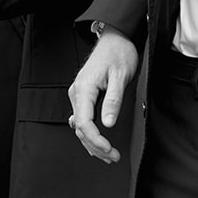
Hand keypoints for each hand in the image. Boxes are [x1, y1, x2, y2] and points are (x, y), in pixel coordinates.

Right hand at [68, 29, 137, 163]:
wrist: (115, 39)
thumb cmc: (119, 54)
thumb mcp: (121, 75)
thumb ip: (113, 100)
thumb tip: (108, 123)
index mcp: (84, 89)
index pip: (84, 123)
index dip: (95, 140)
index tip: (109, 149)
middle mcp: (77, 93)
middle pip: (81, 129)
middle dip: (96, 146)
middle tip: (114, 157)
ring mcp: (79, 96)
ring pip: (80, 127)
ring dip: (93, 143)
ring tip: (109, 156)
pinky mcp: (84, 97)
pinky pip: (83, 120)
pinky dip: (90, 135)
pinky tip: (99, 144)